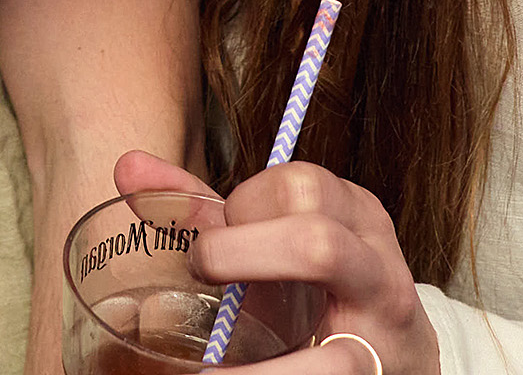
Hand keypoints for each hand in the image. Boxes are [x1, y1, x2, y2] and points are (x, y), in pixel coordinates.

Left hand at [114, 150, 436, 374]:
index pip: (300, 183)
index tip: (217, 239)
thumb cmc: (316, 294)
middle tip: (205, 272)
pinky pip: (330, 369)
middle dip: (242, 252)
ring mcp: (382, 316)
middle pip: (315, 234)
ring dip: (257, 310)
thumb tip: (127, 168)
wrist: (394, 361)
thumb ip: (201, 212)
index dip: (246, 207)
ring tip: (208, 361)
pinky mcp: (376, 371)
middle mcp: (375, 255)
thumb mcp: (270, 245)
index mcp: (350, 210)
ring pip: (329, 291)